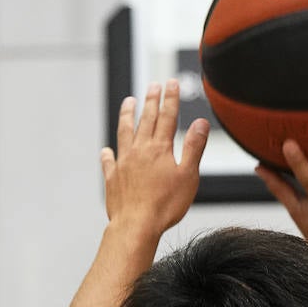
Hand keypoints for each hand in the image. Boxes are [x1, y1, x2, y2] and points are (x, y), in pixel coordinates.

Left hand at [100, 80, 209, 239]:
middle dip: (151, 100)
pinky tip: (107, 150)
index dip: (170, 98)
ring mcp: (124, 162)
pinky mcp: (113, 177)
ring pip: (125, 132)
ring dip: (127, 116)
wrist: (136, 224)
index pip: (167, 117)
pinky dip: (109, 154)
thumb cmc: (165, 204)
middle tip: (153, 85)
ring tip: (128, 102)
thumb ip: (193, 147)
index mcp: (160, 149)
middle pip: (146, 119)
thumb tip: (200, 123)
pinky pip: (110, 161)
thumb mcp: (188, 175)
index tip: (170, 83)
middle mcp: (140, 150)